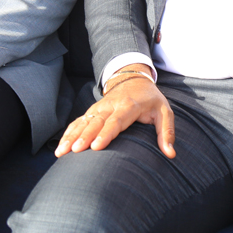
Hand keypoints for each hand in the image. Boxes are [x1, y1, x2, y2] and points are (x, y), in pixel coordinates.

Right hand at [55, 67, 174, 158]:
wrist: (134, 78)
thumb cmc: (150, 99)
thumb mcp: (164, 111)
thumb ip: (167, 132)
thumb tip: (171, 154)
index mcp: (129, 106)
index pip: (116, 121)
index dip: (105, 134)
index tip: (96, 146)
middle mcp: (111, 106)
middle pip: (96, 122)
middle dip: (84, 137)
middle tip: (75, 151)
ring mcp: (100, 108)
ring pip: (84, 121)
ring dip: (72, 136)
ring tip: (61, 151)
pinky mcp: (93, 111)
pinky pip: (79, 121)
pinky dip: (69, 132)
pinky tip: (61, 146)